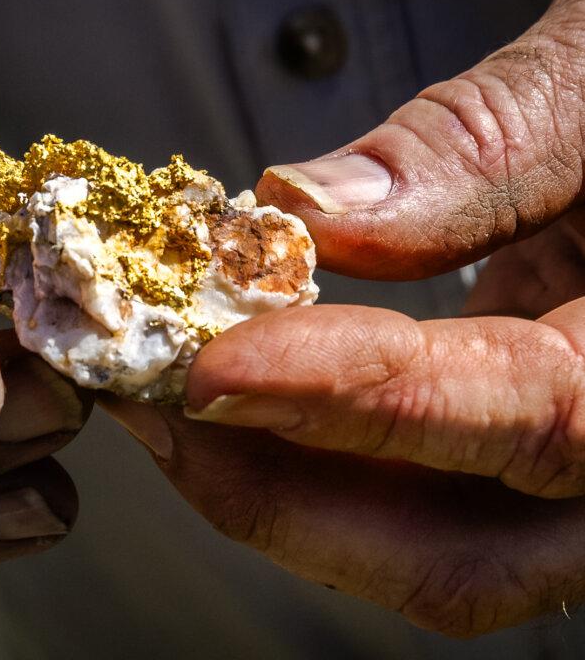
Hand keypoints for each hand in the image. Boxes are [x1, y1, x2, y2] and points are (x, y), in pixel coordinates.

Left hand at [107, 0, 584, 636]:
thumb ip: (477, 150)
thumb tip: (308, 214)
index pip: (525, 416)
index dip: (350, 398)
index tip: (214, 369)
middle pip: (464, 558)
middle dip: (287, 498)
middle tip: (165, 414)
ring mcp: (572, 462)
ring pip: (426, 546)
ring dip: (279, 489)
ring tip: (172, 410)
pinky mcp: (517, 439)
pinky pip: (413, 495)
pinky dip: (313, 460)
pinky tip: (238, 401)